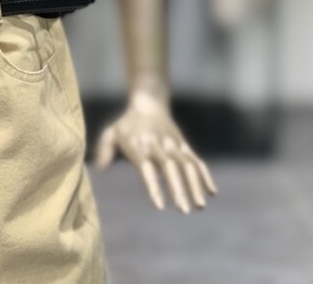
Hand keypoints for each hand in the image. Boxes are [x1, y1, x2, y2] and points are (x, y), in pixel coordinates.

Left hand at [92, 89, 217, 212]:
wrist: (148, 102)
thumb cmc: (126, 125)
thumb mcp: (111, 133)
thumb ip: (105, 149)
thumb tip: (100, 169)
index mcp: (140, 146)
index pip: (147, 169)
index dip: (154, 187)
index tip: (160, 206)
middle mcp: (159, 146)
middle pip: (170, 169)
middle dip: (179, 189)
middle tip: (184, 211)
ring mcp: (174, 145)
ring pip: (187, 165)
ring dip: (195, 185)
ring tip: (200, 206)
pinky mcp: (184, 145)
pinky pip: (196, 160)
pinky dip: (205, 175)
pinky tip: (212, 192)